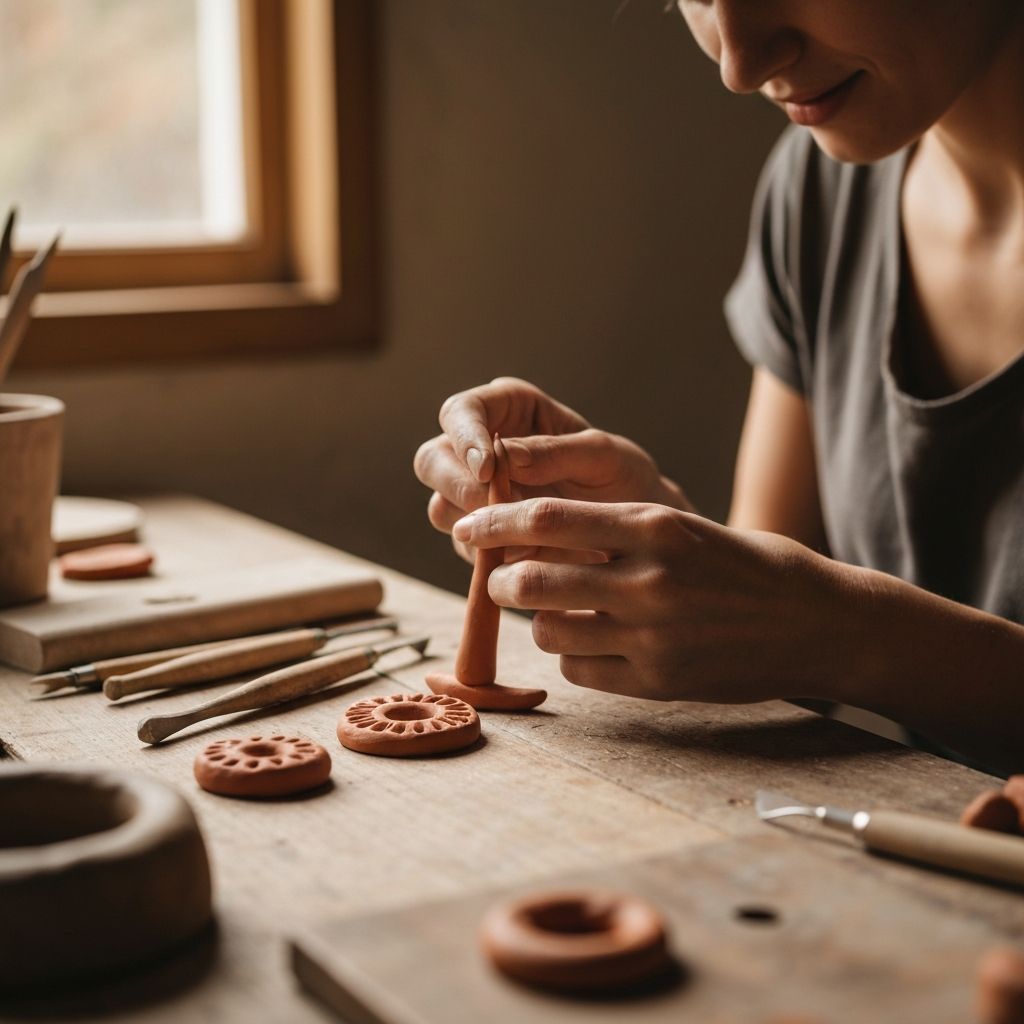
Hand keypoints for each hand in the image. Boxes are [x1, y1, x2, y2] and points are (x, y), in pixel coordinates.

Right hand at [414, 377, 690, 561]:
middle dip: (458, 486)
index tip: (488, 468)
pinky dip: (490, 553)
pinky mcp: (480, 536)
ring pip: (440, 507)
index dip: (465, 437)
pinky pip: (465, 546)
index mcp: (508, 409)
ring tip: (527, 538)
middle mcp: (480, 449)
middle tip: (499, 509)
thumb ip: (554, 452)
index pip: (461, 412)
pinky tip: (530, 558)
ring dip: (475, 525)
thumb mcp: (602, 456)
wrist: (633, 531)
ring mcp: (474, 495)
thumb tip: (505, 455)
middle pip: (432, 460)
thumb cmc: (622, 478)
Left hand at [452, 497, 845, 702]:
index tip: (470, 526)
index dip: (495, 521)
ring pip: (549, 631)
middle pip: (532, 578)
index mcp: (656, 528)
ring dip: (542, 622)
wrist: (819, 625)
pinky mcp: (659, 682)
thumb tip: (538, 536)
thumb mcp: (688, 529)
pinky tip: (598, 647)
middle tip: (499, 579)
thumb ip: (618, 533)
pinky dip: (576, 658)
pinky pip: (581, 671)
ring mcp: (654, 636)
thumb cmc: (751, 567)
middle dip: (501, 580)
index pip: (547, 518)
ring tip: (561, 614)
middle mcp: (649, 580)